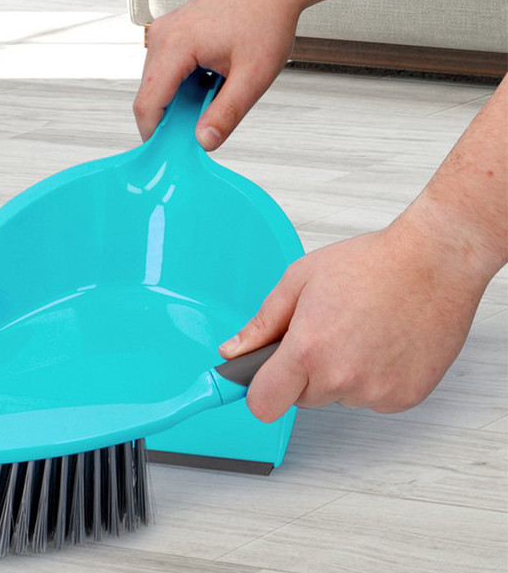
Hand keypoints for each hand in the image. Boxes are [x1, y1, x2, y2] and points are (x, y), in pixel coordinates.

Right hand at [133, 0, 304, 147]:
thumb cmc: (267, 18)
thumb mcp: (253, 76)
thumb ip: (226, 113)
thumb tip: (204, 142)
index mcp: (175, 44)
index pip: (147, 103)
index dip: (154, 134)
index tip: (168, 155)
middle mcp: (162, 35)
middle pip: (150, 94)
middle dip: (172, 117)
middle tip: (205, 127)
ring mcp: (165, 30)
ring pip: (158, 82)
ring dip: (180, 99)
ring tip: (216, 95)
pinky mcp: (172, 30)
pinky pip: (166, 68)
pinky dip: (184, 83)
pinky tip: (212, 80)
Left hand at [219, 204, 495, 421]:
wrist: (433, 263)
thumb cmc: (369, 265)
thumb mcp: (298, 281)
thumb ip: (262, 324)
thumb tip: (234, 350)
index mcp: (308, 350)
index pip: (263, 405)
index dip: (259, 391)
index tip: (261, 377)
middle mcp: (341, 378)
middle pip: (300, 398)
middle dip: (301, 371)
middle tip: (322, 331)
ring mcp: (376, 392)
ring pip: (337, 397)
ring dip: (338, 374)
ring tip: (357, 331)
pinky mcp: (405, 397)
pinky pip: (371, 398)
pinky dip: (371, 377)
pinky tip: (381, 343)